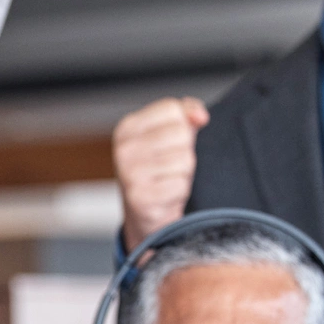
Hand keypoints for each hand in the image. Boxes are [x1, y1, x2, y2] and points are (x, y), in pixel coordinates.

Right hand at [114, 98, 207, 248]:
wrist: (144, 214)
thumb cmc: (159, 171)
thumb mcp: (169, 135)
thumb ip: (186, 113)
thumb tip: (200, 116)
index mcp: (127, 128)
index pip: (172, 109)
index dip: (182, 126)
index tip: (169, 144)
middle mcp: (124, 149)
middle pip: (181, 133)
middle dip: (184, 151)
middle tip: (169, 167)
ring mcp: (129, 175)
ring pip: (185, 159)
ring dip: (183, 174)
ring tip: (167, 181)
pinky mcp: (140, 199)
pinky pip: (180, 185)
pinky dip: (179, 193)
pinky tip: (165, 197)